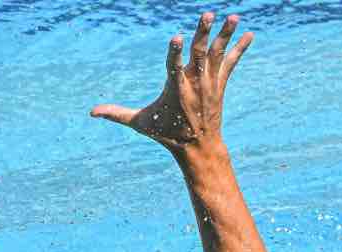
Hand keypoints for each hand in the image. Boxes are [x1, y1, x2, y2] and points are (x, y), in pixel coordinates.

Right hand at [91, 13, 251, 152]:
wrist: (198, 147)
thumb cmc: (166, 133)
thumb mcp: (140, 123)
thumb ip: (117, 114)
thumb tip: (91, 113)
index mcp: (175, 90)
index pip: (174, 67)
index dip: (175, 53)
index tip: (177, 37)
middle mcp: (195, 84)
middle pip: (199, 54)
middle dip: (203, 34)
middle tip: (207, 14)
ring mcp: (210, 83)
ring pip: (218, 54)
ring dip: (225, 34)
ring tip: (234, 15)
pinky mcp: (220, 84)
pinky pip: (231, 63)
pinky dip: (240, 48)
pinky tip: (250, 33)